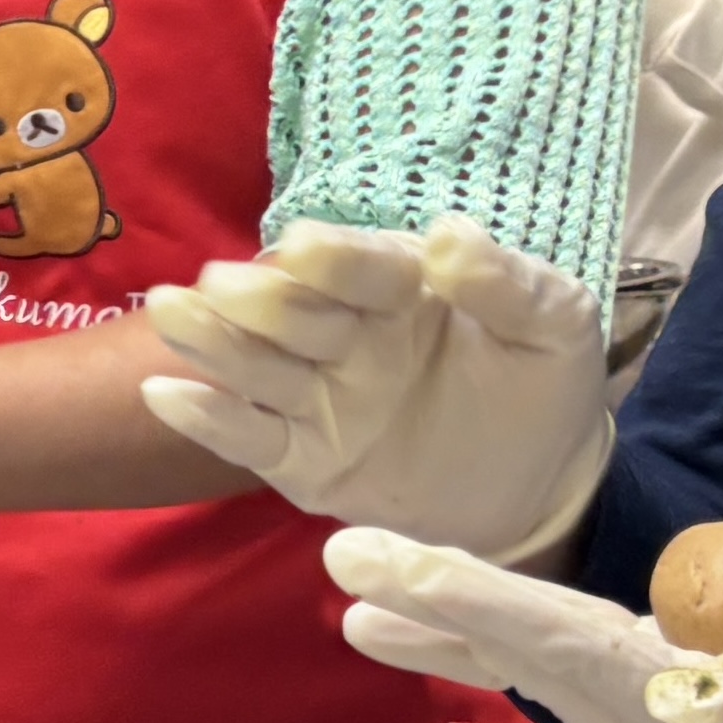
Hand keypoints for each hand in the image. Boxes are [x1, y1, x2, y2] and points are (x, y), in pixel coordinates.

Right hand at [140, 216, 611, 558]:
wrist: (538, 486)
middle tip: (220, 285)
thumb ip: (508, 284)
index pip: (361, 267)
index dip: (335, 259)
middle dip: (259, 298)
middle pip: (292, 311)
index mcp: (401, 289)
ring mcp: (318, 398)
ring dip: (211, 341)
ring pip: (255, 366)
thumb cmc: (542, 387)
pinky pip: (249, 438)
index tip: (303, 247)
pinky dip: (206, 418)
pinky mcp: (301, 460)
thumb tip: (449, 236)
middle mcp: (346, 334)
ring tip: (170, 313)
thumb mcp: (555, 327)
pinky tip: (167, 395)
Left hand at [323, 526, 722, 722]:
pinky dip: (518, 639)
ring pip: (544, 663)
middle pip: (533, 658)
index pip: (567, 650)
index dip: (473, 599)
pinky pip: (586, 665)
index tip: (383, 566)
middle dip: (438, 607)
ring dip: (457, 628)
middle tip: (340, 568)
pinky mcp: (695, 702)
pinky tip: (469, 628)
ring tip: (365, 605)